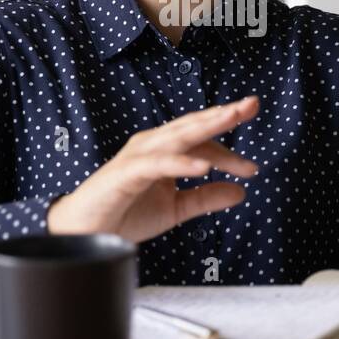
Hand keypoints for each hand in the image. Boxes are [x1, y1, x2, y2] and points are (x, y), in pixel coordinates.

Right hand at [47, 96, 259, 242]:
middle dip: (223, 114)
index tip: (253, 169)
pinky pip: (157, 164)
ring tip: (232, 117)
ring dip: (206, 125)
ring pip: (178, 135)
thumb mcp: (175, 208)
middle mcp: (152, 146)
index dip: (230, 154)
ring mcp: (138, 156)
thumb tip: (241, 192)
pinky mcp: (126, 172)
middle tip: (251, 104)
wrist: (84, 234)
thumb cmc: (125, 214)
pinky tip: (202, 167)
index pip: (203, 145)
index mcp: (164, 152)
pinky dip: (180, 163)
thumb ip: (205, 198)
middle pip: (193, 126)